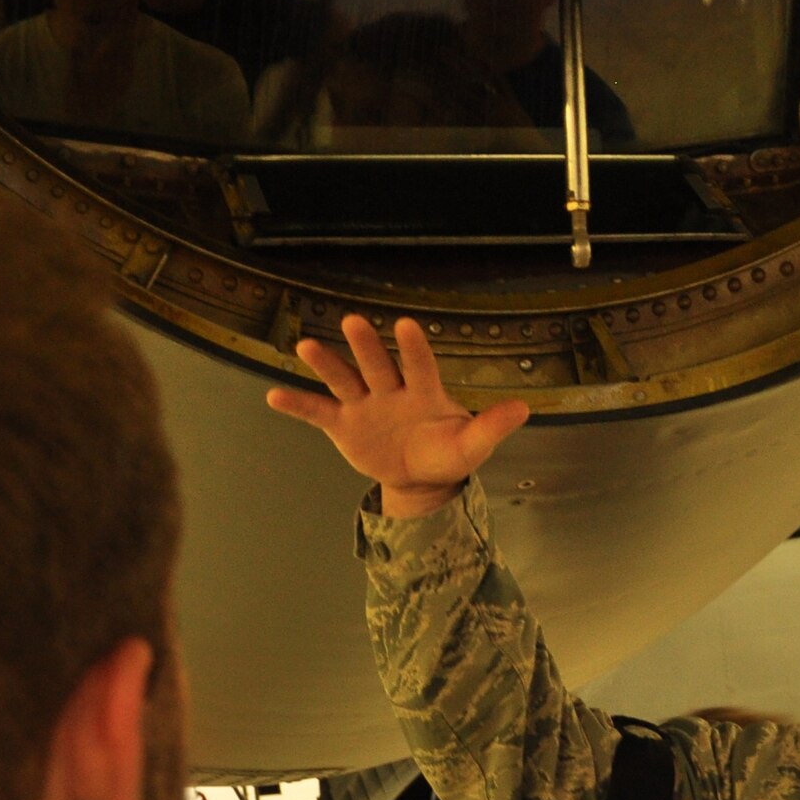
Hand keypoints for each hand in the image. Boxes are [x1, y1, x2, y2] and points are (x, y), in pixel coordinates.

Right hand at [266, 314, 528, 517]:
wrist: (420, 477)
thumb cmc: (447, 453)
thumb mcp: (472, 445)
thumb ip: (492, 426)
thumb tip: (525, 409)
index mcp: (424, 391)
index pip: (419, 365)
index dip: (414, 348)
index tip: (407, 325)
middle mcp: (391, 390)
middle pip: (377, 364)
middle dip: (366, 345)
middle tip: (353, 321)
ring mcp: (364, 405)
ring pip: (344, 379)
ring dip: (326, 364)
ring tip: (305, 346)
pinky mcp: (343, 424)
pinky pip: (317, 412)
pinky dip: (297, 404)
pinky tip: (273, 394)